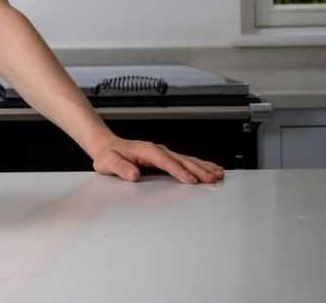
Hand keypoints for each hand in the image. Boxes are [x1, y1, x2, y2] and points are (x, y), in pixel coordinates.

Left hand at [91, 137, 224, 183]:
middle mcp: (157, 150)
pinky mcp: (165, 158)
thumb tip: (133, 173)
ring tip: (218, 174)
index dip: (178, 170)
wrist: (107, 146)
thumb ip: (120, 168)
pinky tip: (211, 169)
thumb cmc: (108, 156)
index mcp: (145, 150)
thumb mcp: (108, 162)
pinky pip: (186, 161)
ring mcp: (162, 153)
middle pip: (181, 160)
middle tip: (213, 179)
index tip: (190, 179)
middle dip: (198, 169)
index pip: (165, 161)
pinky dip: (200, 165)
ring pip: (187, 160)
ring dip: (203, 167)